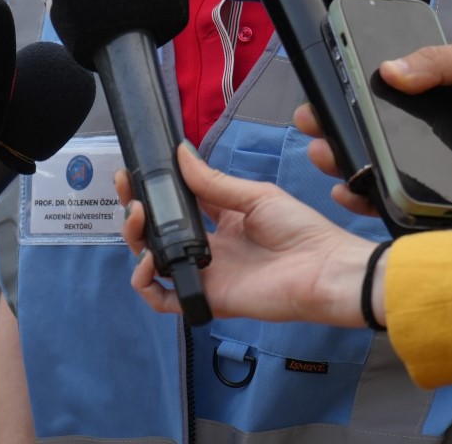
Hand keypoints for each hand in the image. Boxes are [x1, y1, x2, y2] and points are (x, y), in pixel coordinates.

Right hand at [116, 145, 376, 328]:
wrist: (323, 269)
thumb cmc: (300, 230)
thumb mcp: (255, 196)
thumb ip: (214, 182)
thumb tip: (180, 154)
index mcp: (222, 220)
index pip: (177, 204)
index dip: (154, 190)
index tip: (135, 172)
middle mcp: (208, 247)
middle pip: (158, 232)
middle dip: (136, 211)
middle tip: (127, 192)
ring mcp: (205, 273)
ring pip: (154, 261)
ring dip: (136, 241)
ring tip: (138, 220)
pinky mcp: (206, 297)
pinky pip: (166, 298)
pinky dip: (146, 285)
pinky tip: (145, 263)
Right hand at [301, 40, 451, 216]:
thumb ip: (438, 59)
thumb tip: (390, 70)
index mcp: (417, 100)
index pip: (366, 96)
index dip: (337, 94)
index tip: (318, 93)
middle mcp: (409, 136)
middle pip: (355, 133)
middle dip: (325, 128)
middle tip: (312, 124)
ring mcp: (416, 171)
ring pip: (363, 168)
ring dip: (336, 162)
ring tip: (325, 155)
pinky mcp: (428, 204)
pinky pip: (387, 205)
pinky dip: (362, 200)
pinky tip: (349, 191)